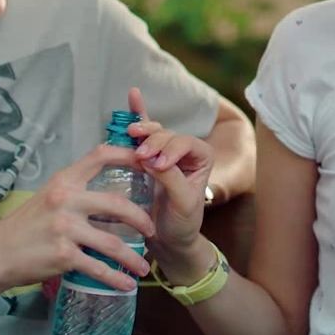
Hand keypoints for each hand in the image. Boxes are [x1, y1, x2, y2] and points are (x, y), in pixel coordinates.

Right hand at [0, 143, 154, 291]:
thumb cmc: (25, 226)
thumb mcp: (48, 197)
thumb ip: (76, 192)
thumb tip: (110, 196)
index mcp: (64, 181)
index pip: (100, 156)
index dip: (129, 156)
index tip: (150, 164)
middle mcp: (65, 200)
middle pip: (117, 204)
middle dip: (141, 219)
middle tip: (152, 230)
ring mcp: (65, 228)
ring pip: (112, 243)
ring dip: (132, 257)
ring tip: (144, 267)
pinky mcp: (63, 255)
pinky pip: (98, 268)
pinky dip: (116, 278)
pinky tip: (126, 284)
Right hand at [125, 87, 214, 257]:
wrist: (169, 240)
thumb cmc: (182, 224)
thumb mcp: (183, 204)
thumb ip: (172, 179)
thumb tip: (152, 160)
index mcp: (202, 158)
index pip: (186, 143)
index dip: (172, 149)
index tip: (158, 166)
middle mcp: (184, 151)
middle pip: (168, 136)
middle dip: (154, 142)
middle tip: (140, 156)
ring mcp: (165, 151)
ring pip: (154, 133)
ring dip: (143, 130)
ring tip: (132, 133)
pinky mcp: (148, 156)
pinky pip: (144, 132)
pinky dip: (139, 112)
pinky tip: (133, 94)